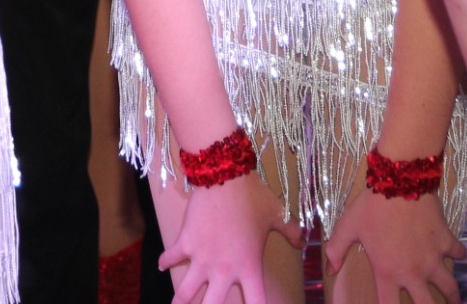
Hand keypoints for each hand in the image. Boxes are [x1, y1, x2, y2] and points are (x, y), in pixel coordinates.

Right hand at [160, 169, 296, 303]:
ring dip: (179, 302)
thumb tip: (304, 242)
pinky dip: (165, 262)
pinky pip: (170, 258)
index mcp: (249, 267)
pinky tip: (162, 266)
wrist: (225, 176)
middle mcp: (224, 269)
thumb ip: (292, 231)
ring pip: (185, 292)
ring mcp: (202, 258)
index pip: (256, 303)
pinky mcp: (185, 243)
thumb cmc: (253, 197)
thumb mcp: (278, 214)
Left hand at [325, 184, 463, 303]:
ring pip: (450, 286)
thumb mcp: (348, 227)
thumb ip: (336, 250)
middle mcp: (413, 272)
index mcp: (387, 273)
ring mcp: (433, 258)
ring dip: (453, 294)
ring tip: (455, 299)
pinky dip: (459, 254)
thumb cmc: (371, 206)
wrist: (400, 181)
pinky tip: (458, 254)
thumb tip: (329, 271)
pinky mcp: (446, 241)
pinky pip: (459, 253)